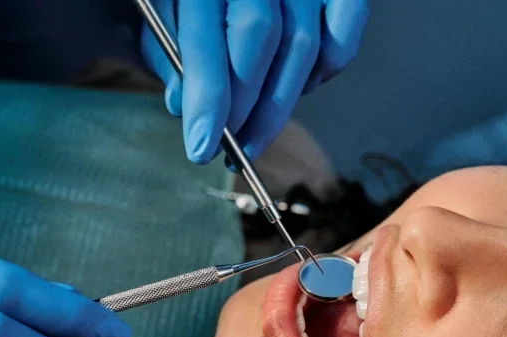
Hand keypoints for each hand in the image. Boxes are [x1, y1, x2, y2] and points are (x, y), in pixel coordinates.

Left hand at [141, 0, 368, 164]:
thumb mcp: (159, 17)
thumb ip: (169, 57)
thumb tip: (184, 107)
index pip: (207, 42)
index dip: (208, 101)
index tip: (202, 149)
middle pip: (262, 42)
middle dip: (247, 108)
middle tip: (233, 147)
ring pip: (305, 42)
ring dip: (282, 101)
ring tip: (257, 133)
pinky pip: (347, 19)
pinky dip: (330, 61)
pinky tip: (302, 85)